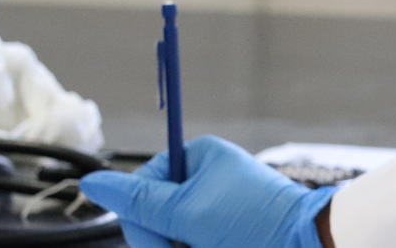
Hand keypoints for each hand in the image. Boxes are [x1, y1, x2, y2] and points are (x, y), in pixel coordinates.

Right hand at [80, 135, 336, 247]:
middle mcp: (209, 179)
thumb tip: (91, 181)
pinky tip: (211, 246)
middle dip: (162, 237)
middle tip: (179, 246)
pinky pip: (191, 240)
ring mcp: (218, 209)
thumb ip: (136, 200)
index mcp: (201, 157)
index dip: (142, 214)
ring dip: (177, 245)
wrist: (305, 244)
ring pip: (173, 234)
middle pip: (156, 213)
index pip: (145, 184)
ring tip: (206, 245)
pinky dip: (193, 246)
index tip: (154, 235)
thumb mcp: (185, 210)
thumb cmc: (253, 221)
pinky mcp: (225, 233)